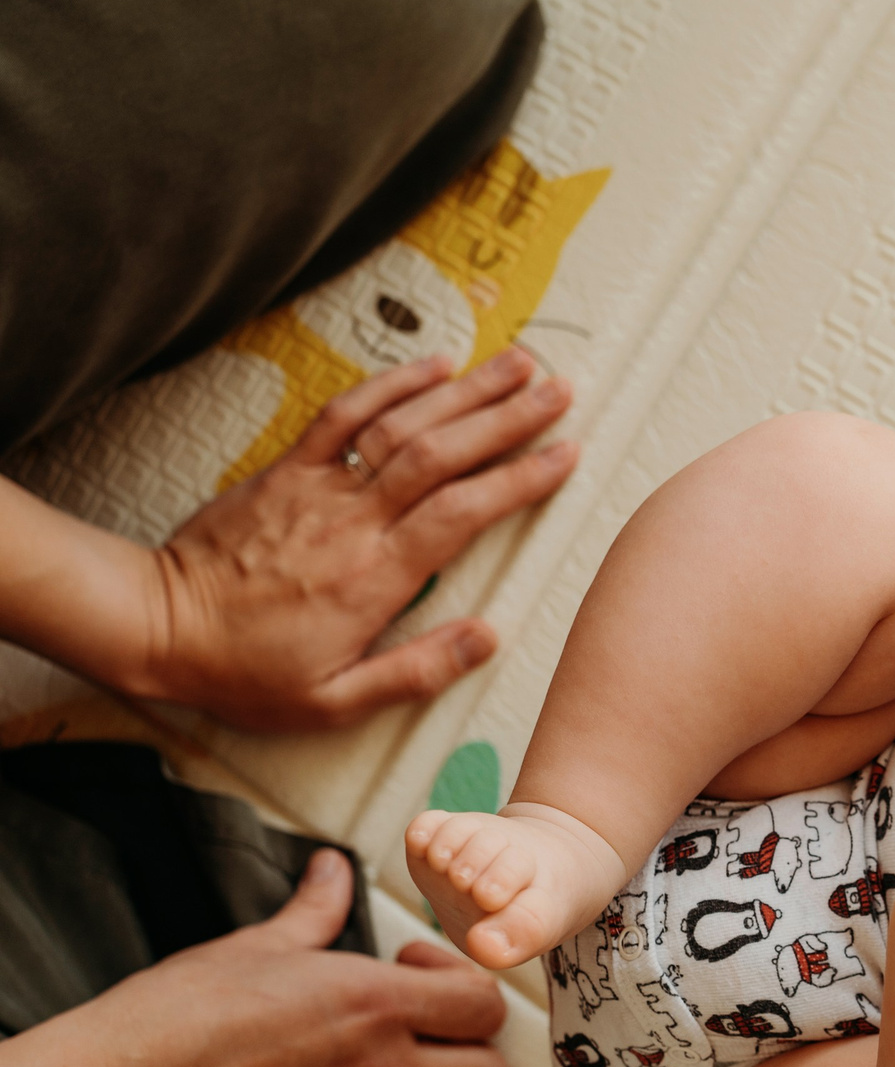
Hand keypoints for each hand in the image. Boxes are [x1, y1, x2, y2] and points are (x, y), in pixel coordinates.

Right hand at [50, 850, 509, 1066]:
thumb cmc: (180, 1012)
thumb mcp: (257, 945)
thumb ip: (315, 909)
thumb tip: (332, 868)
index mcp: (375, 1003)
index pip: (483, 1005)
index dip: (464, 985)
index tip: (417, 973)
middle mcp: (381, 1066)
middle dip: (475, 1052)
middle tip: (430, 1029)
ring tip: (392, 1065)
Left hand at [138, 348, 578, 729]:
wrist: (157, 627)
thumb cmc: (246, 671)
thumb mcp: (334, 702)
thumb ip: (417, 672)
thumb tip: (488, 637)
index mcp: (376, 578)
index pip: (464, 513)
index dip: (520, 478)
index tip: (566, 454)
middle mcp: (353, 522)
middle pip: (443, 453)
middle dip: (508, 417)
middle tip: (560, 391)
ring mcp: (318, 489)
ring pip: (402, 424)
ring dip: (465, 390)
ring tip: (518, 365)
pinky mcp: (286, 470)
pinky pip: (342, 414)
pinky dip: (390, 384)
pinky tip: (432, 367)